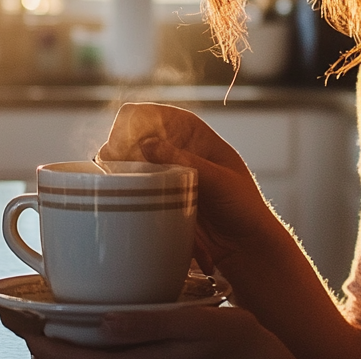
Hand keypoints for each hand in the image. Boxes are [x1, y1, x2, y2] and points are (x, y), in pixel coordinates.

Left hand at [4, 305, 295, 358]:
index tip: (5, 309)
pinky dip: (82, 348)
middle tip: (8, 309)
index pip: (64, 357)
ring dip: (54, 344)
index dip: (29, 334)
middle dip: (33, 337)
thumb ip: (153, 324)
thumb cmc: (244, 344)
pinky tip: (82, 330)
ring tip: (36, 317)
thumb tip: (102, 320)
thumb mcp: (204, 325)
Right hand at [96, 103, 282, 271]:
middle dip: (115, 153)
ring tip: (119, 192)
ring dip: (115, 175)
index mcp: (190, 131)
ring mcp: (161, 173)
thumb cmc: (244, 208)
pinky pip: (129, 189)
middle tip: (114, 176)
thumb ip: (185, 161)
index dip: (129, 126)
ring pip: (123, 163)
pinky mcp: (156, 198)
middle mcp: (171, 147)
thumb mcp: (220, 182)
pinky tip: (123, 205)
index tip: (121, 149)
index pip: (147, 114)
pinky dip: (121, 194)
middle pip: (127, 137)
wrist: (246, 246)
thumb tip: (146, 144)